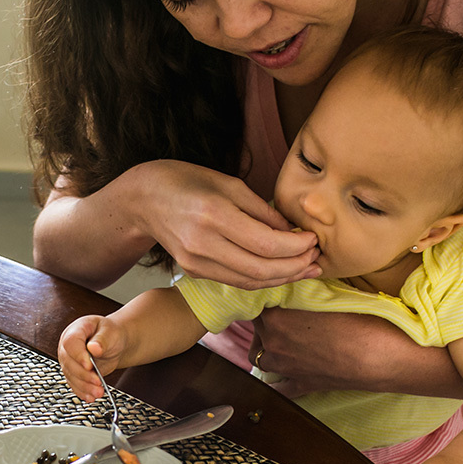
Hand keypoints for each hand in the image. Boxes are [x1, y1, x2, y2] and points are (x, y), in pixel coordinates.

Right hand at [57, 316, 125, 401]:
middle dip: (84, 375)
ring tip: (98, 392)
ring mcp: (68, 360)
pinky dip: (82, 392)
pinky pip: (74, 384)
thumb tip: (94, 348)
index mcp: (75, 330)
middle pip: (69, 362)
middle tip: (98, 382)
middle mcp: (67, 346)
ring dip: (84, 386)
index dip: (78, 355)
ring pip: (71, 376)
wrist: (113, 344)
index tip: (89, 366)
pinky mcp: (72, 373)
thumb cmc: (111, 334)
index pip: (71, 343)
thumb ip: (102, 340)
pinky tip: (90, 397)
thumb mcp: (110, 332)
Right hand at [130, 160, 320, 288]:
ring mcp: (196, 262)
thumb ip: (263, 212)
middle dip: (296, 267)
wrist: (144, 198)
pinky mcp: (193, 271)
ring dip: (284, 278)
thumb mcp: (229, 184)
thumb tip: (293, 233)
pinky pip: (236, 281)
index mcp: (214, 214)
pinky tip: (281, 270)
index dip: (297, 247)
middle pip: (262, 269)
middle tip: (317, 257)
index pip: (266, 243)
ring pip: (251, 282)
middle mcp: (203, 243)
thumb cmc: (188, 182)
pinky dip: (263, 279)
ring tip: (307, 268)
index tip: (314, 239)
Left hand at [252, 307, 448, 395]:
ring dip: (266, 346)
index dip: (267, 296)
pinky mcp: (302, 385)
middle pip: (257, 328)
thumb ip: (302, 295)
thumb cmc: (363, 320)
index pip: (257, 302)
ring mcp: (286, 369)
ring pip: (260, 357)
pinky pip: (278, 387)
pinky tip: (284, 373)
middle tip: (285, 311)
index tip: (277, 293)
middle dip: (266, 319)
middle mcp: (274, 345)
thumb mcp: (328, 297)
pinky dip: (277, 381)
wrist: (385, 357)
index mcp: (276, 319)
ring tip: (283, 337)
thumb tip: (293, 288)